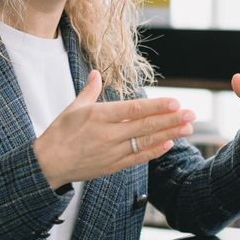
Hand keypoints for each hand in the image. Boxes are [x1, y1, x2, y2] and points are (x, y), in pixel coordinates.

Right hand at [33, 70, 195, 188]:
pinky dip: (154, 151)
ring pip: (145, 142)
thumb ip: (89, 91)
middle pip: (145, 125)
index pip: (133, 109)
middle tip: (191, 113)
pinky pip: (138, 157)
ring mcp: (112, 152)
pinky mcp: (113, 166)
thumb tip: (96, 73)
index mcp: (98, 116)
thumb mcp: (72, 108)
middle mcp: (108, 134)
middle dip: (171, 119)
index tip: (175, 101)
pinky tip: (169, 144)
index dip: (156, 106)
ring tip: (187, 128)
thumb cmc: (58, 134)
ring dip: (169, 134)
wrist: (47, 165)